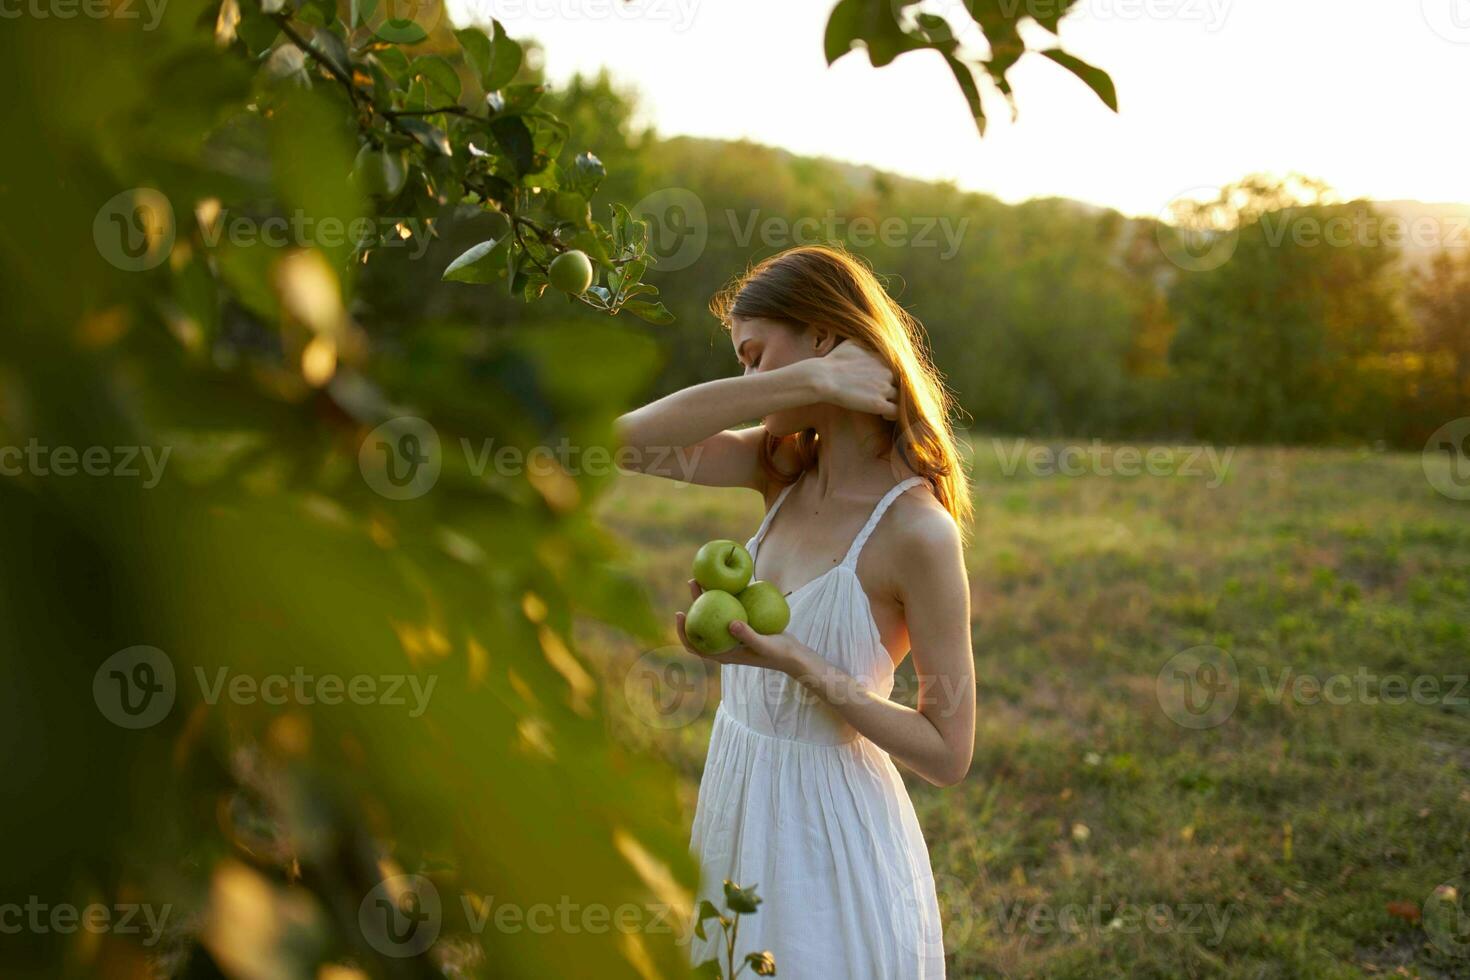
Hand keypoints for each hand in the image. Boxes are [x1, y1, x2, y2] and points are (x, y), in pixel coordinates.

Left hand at [674, 578, 807, 674]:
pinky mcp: (742, 626)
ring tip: (705, 578)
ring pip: (713, 616)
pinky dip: (725, 598)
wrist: (794, 654)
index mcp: (723, 654)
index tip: (679, 612)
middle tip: (692, 582)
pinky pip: (728, 610)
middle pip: (701, 625)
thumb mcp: (764, 645)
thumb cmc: (778, 654)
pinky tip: (727, 583)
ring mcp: (732, 636)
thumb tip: (731, 623)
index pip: (694, 646)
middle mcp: (724, 645)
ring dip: (707, 598)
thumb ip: (748, 636)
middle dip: (693, 604)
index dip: (682, 631)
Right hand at [807, 340, 897, 418]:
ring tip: (884, 408)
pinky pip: (896, 412)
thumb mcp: (853, 343)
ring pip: (901, 398)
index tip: (884, 382)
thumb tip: (872, 341)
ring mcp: (884, 388)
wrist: (823, 378)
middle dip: (895, 389)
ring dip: (895, 403)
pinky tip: (883, 416)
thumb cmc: (833, 361)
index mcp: (884, 357)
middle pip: (902, 383)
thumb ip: (868, 343)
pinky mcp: (878, 404)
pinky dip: (893, 415)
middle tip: (885, 396)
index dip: (892, 376)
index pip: (899, 367)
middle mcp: (887, 371)